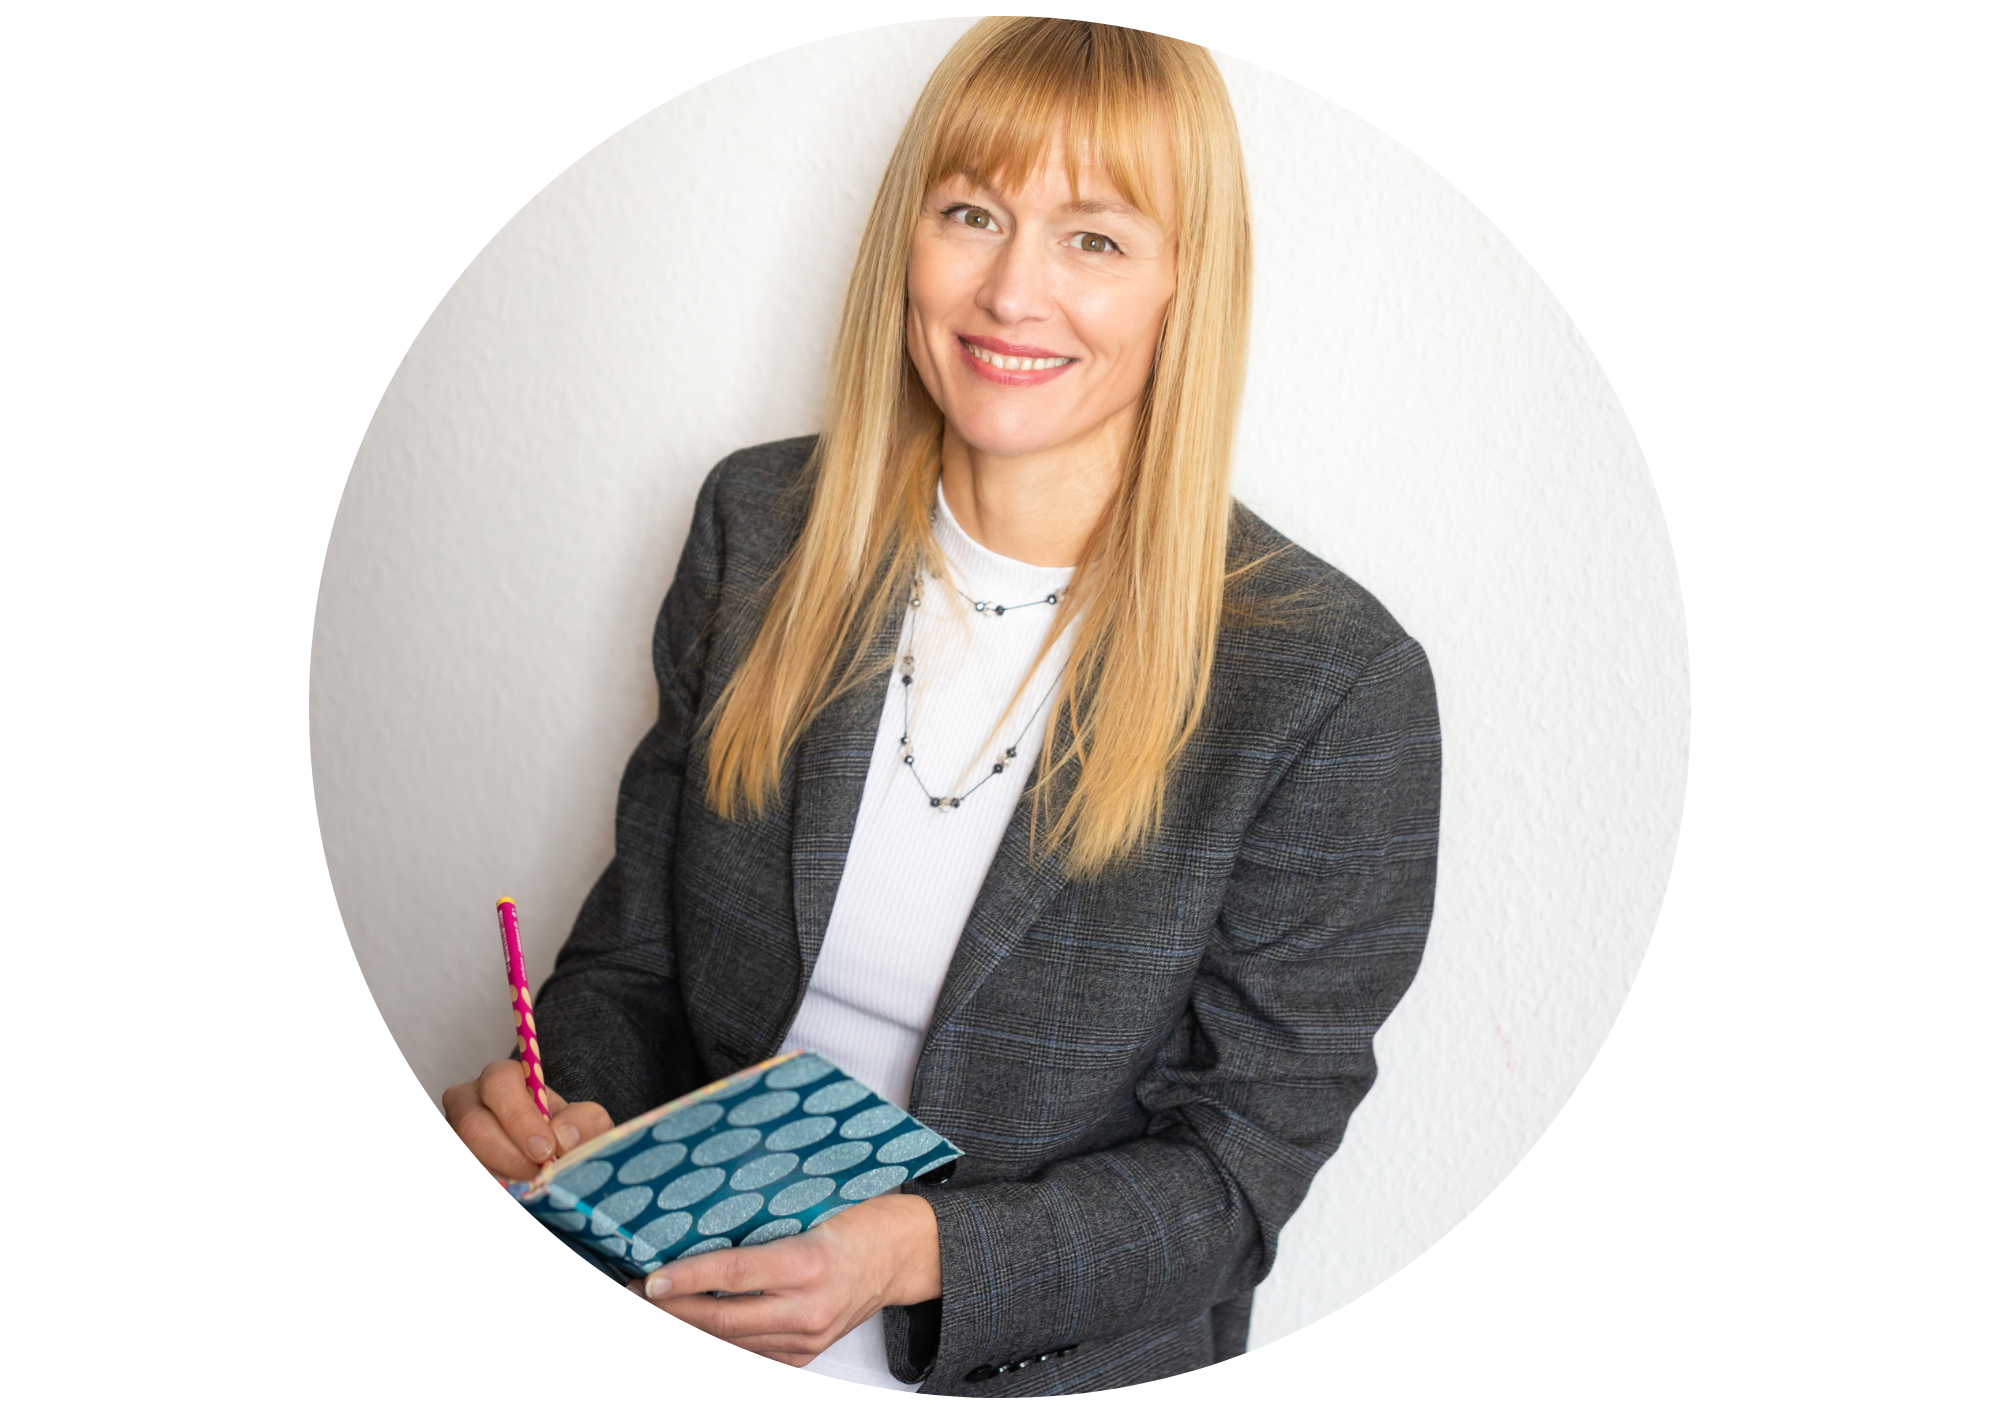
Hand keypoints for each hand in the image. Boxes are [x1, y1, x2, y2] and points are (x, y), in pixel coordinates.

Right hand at [442, 1059, 612, 1179]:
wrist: (548, 1157)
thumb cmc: (562, 1132)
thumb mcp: (583, 1122)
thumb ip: (585, 1122)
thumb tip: (564, 1137)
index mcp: (502, 1079)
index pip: (500, 1084)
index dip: (521, 1119)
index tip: (545, 1150)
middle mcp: (468, 1102)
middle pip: (473, 1126)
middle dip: (508, 1156)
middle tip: (537, 1174)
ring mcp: (454, 1133)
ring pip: (466, 1152)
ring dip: (499, 1173)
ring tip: (528, 1185)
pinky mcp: (458, 1152)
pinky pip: (472, 1168)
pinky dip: (493, 1181)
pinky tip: (513, 1190)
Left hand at [630, 1194, 941, 1366]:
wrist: (902, 1256)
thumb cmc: (859, 1219)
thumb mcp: (814, 1206)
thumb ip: (763, 1217)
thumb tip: (700, 1212)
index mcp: (810, 1264)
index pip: (733, 1274)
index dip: (686, 1279)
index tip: (649, 1279)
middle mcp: (808, 1309)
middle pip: (722, 1318)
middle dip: (670, 1310)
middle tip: (633, 1292)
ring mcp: (806, 1339)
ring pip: (732, 1341)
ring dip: (690, 1325)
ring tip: (655, 1305)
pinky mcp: (805, 1355)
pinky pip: (750, 1352)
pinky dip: (720, 1338)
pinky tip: (695, 1321)